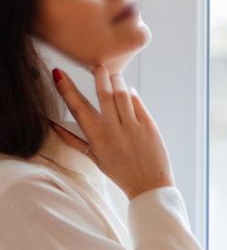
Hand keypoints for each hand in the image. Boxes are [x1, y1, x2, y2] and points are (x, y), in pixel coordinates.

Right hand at [50, 64, 175, 200]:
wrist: (148, 183)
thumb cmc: (119, 170)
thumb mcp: (93, 157)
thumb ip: (74, 140)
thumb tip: (53, 126)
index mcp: (97, 138)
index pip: (78, 108)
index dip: (67, 89)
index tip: (59, 74)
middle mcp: (114, 130)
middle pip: (103, 95)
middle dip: (99, 77)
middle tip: (96, 66)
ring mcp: (132, 126)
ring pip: (122, 94)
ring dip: (117, 81)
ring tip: (113, 76)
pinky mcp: (149, 124)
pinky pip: (137, 101)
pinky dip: (131, 93)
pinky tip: (128, 91)